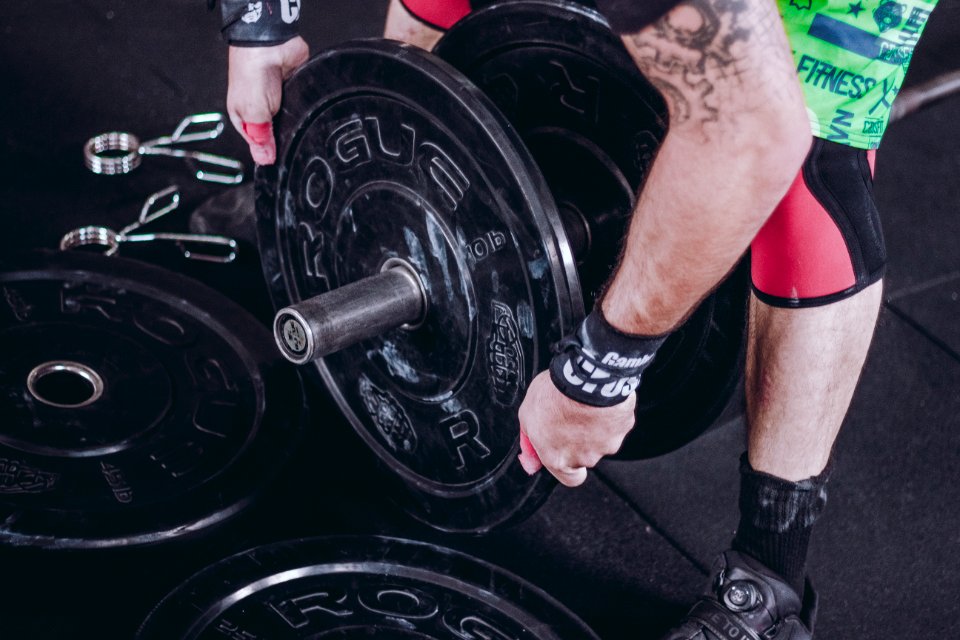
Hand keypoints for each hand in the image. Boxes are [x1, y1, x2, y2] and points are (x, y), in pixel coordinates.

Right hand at [226, 36, 308, 164]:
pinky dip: (305, 109)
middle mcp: (260, 109)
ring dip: (295, 122)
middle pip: (275, 133)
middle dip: (283, 137)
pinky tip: (306, 111)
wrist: (270, 45)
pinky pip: (302, 107)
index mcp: (243, 117)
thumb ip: (260, 138)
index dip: (268, 151)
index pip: (257, 143)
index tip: (279, 159)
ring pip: (290, 121)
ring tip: (298, 123)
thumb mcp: (253, 115)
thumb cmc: (252, 73)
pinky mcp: (294, 90)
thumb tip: (263, 159)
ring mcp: (278, 100)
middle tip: (291, 142)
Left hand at [517, 370, 635, 486]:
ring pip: (601, 439)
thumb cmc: (556, 395)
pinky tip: (598, 400)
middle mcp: (584, 457)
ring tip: (583, 404)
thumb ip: (529, 442)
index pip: (570, 478)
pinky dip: (609, 414)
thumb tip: (529, 459)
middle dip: (579, 439)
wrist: (584, 378)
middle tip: (569, 416)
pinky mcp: (623, 427)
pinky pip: (615, 423)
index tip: (564, 452)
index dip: (568, 466)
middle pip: (585, 455)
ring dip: (595, 426)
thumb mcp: (527, 416)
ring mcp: (606, 444)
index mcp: (558, 459)